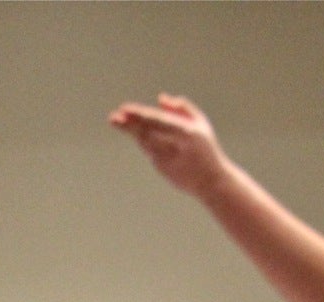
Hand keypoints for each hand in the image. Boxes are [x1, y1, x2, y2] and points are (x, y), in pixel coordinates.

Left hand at [108, 94, 230, 198]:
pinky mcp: (161, 169)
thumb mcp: (200, 123)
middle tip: (112, 117)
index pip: (157, 120)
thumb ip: (182, 108)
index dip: (139, 115)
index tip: (124, 109)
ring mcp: (166, 159)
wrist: (210, 181)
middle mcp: (174, 146)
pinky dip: (141, 141)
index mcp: (185, 132)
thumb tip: (160, 99)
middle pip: (146, 132)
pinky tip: (134, 133)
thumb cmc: (205, 148)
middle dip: (127, 125)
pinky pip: (147, 151)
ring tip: (117, 121)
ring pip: (143, 142)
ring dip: (130, 132)